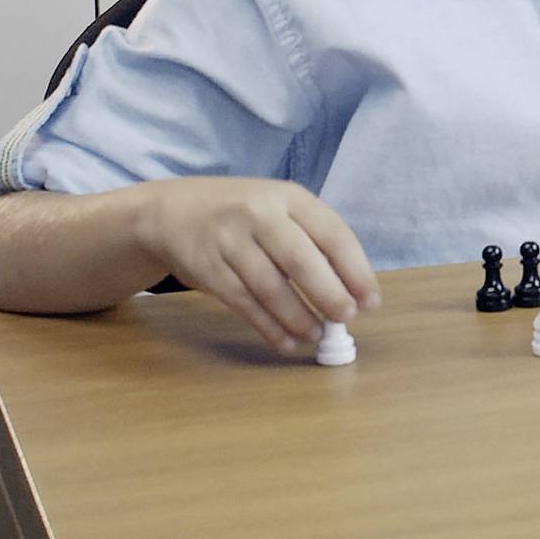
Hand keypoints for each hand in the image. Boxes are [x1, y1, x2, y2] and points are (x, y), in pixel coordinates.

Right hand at [131, 177, 379, 355]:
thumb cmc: (240, 213)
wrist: (169, 211)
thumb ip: (311, 238)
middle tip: (346, 319)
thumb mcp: (278, 208)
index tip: (371, 301)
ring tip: (316, 335)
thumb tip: (350, 288)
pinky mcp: (206, 269)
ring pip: (270, 287)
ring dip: (298, 317)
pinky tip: (286, 342)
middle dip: (329, 295)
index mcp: (289, 197)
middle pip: (301, 260)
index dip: (356, 271)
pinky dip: (267, 327)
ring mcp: (229, 241)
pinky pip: (243, 303)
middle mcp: (260, 214)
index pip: (333, 234)